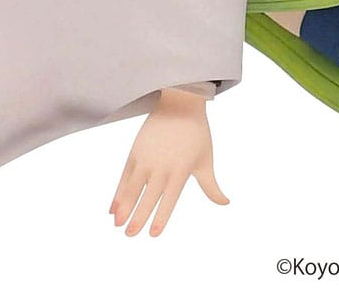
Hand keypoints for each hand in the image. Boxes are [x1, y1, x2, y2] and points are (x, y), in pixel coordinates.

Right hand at [110, 88, 228, 236]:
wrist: (179, 103)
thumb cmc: (196, 134)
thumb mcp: (205, 160)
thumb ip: (211, 185)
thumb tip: (225, 203)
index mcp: (180, 170)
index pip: (169, 198)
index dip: (161, 217)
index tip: (153, 234)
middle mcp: (162, 165)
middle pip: (148, 195)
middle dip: (138, 216)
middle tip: (130, 235)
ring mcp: (146, 158)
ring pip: (132, 187)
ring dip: (123, 206)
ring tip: (117, 224)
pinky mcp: (135, 151)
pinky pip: (124, 176)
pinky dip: (118, 192)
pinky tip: (113, 209)